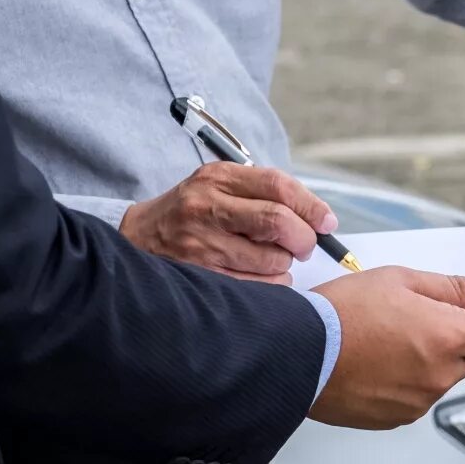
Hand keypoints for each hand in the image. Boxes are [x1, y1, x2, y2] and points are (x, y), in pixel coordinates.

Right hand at [120, 163, 337, 283]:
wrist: (138, 237)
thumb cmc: (195, 212)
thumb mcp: (222, 187)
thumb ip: (267, 195)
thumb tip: (320, 220)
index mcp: (218, 178)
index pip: (279, 186)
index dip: (312, 206)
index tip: (327, 222)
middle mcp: (207, 207)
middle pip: (279, 222)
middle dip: (304, 238)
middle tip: (305, 245)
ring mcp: (202, 243)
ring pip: (273, 260)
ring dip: (285, 263)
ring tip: (270, 257)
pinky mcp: (201, 275)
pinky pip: (259, 285)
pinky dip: (271, 282)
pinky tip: (257, 273)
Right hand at [308, 267, 464, 428]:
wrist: (295, 352)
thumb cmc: (342, 313)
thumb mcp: (402, 280)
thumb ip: (457, 288)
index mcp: (450, 337)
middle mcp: (441, 375)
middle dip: (452, 341)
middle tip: (412, 321)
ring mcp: (420, 400)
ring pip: (441, 379)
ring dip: (427, 363)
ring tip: (385, 342)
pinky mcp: (397, 418)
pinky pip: (415, 398)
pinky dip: (404, 383)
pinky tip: (375, 365)